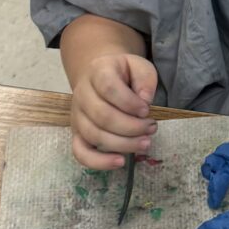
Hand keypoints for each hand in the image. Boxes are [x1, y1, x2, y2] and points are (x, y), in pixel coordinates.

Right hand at [69, 52, 157, 169]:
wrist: (99, 78)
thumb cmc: (123, 74)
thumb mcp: (139, 66)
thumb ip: (145, 79)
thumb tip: (145, 101)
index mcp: (97, 72)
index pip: (108, 87)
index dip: (129, 102)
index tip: (147, 110)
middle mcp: (82, 94)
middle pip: (102, 115)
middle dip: (132, 127)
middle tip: (152, 128)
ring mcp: (77, 116)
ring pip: (94, 135)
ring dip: (123, 144)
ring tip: (145, 143)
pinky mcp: (77, 134)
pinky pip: (81, 152)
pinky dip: (99, 162)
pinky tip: (120, 162)